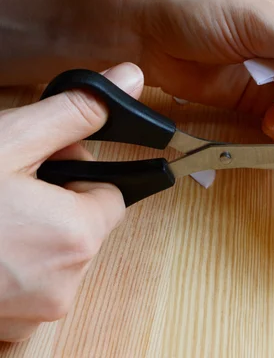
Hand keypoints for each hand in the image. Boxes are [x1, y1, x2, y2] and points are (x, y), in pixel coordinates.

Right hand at [0, 63, 143, 341]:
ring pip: (56, 255)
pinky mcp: (12, 326)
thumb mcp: (8, 142)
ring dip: (33, 234)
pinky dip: (14, 266)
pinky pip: (32, 285)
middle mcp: (67, 281)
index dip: (79, 173)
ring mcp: (38, 310)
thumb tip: (130, 79)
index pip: (112, 195)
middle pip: (84, 225)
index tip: (44, 165)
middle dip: (56, 202)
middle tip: (10, 188)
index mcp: (77, 235)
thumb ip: (74, 113)